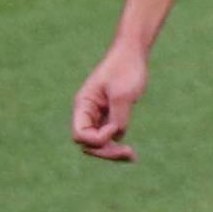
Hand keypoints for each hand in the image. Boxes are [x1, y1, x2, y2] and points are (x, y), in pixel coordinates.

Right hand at [72, 45, 147, 161]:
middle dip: (106, 152)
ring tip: (132, 157)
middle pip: (88, 144)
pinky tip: (131, 154)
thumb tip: (117, 137)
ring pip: (98, 144)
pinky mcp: (110, 116)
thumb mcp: (123, 94)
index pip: (80, 134)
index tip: (115, 126)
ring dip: (112, 153)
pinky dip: (117, 147)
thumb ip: (119, 117)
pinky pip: (109, 138)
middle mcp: (87, 113)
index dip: (97, 138)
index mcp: (83, 105)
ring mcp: (98, 116)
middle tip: (130, 153)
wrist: (133, 55)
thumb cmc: (125, 69)